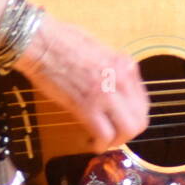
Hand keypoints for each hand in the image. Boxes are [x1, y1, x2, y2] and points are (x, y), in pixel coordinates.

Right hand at [15, 15, 149, 153]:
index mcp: (125, 64)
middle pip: (140, 120)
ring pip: (127, 131)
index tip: (120, 122)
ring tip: (103, 141)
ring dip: (116, 141)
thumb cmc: (63, 40)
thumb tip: (115, 86)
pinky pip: (105, 134)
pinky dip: (100, 144)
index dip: (132, 118)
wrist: (41, 41)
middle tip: (114, 136)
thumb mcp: (100, 49)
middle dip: (128, 134)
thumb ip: (113, 68)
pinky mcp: (87, 105)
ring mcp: (106, 93)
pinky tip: (92, 143)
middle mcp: (121, 79)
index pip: (143, 103)